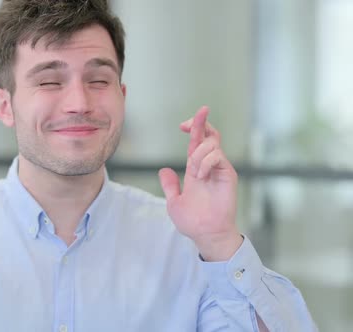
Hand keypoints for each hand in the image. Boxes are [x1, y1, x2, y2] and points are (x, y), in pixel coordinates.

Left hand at [158, 106, 241, 260]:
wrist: (205, 234)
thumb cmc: (192, 221)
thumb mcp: (174, 201)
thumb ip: (170, 185)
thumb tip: (164, 170)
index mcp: (196, 169)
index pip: (196, 142)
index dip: (192, 128)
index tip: (182, 125)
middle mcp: (209, 166)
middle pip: (209, 135)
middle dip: (201, 122)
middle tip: (194, 117)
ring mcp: (219, 169)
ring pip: (211, 144)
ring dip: (198, 154)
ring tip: (195, 174)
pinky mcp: (228, 174)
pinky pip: (218, 156)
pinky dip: (206, 162)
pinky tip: (200, 175)